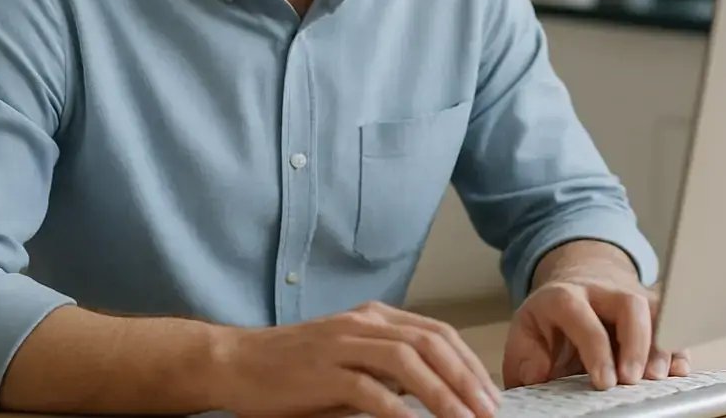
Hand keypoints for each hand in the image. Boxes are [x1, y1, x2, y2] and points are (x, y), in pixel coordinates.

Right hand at [210, 301, 501, 417]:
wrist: (235, 362)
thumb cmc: (293, 369)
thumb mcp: (349, 360)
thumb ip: (387, 367)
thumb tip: (434, 390)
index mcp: (374, 317)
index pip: (438, 332)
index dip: (469, 362)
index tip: (490, 393)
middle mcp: (362, 323)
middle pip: (431, 343)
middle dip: (466, 378)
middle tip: (489, 410)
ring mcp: (342, 344)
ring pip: (407, 362)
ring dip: (442, 393)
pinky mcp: (322, 371)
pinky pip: (369, 389)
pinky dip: (398, 410)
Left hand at [502, 244, 691, 390]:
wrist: (575, 285)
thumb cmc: (550, 320)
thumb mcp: (525, 334)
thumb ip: (525, 359)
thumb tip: (537, 376)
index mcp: (564, 297)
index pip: (582, 317)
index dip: (596, 350)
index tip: (604, 382)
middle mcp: (602, 292)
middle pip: (629, 304)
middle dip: (636, 343)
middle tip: (633, 379)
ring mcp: (631, 297)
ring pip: (657, 310)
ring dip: (662, 345)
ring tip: (659, 377)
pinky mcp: (651, 309)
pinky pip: (673, 322)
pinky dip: (678, 347)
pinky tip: (677, 370)